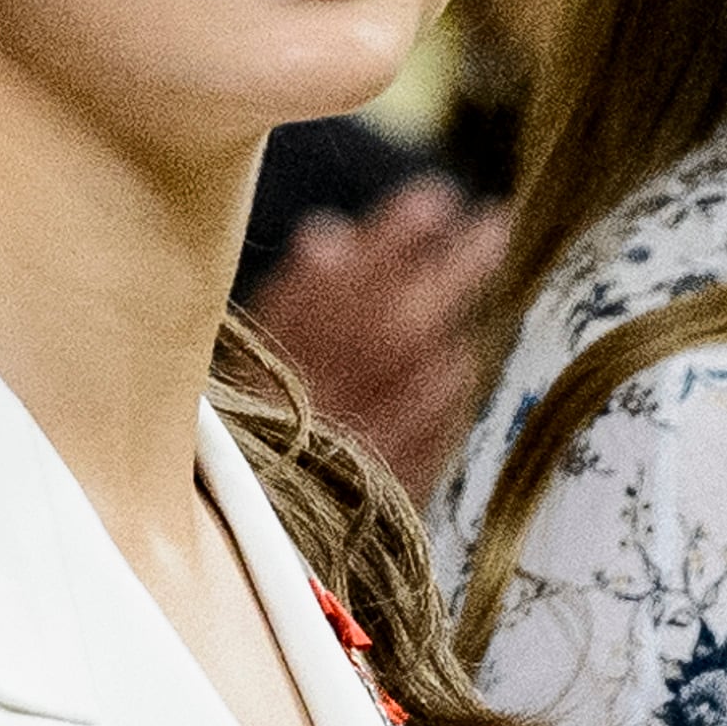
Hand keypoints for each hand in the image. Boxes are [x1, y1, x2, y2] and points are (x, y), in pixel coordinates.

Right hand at [242, 177, 509, 501]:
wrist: (232, 526)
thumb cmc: (237, 422)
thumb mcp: (248, 347)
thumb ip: (294, 292)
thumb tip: (330, 237)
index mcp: (307, 325)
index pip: (375, 252)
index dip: (409, 221)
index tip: (436, 199)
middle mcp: (357, 365)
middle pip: (433, 297)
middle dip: (466, 257)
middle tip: (494, 224)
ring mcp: (388, 422)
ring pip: (446, 362)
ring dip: (452, 336)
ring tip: (449, 324)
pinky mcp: (405, 474)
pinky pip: (444, 422)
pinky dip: (444, 398)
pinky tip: (438, 384)